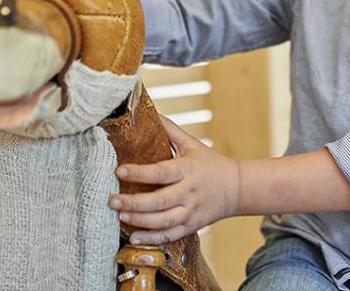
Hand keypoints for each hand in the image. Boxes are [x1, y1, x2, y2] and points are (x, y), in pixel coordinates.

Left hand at [108, 115, 239, 244]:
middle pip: (159, 201)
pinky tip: (135, 237)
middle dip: (133, 203)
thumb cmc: (210, 163)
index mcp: (187, 169)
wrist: (237, 188)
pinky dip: (152, 238)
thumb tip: (150, 111)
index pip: (161, 172)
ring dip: (140, 221)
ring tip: (120, 217)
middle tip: (112, 200)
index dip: (140, 172)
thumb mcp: (192, 144)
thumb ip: (169, 130)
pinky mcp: (192, 226)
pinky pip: (170, 235)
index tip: (120, 170)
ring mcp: (191, 212)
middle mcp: (189, 192)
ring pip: (164, 220)